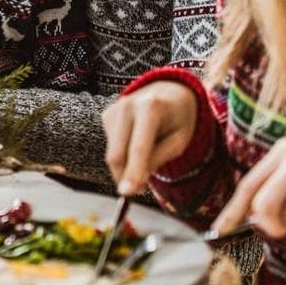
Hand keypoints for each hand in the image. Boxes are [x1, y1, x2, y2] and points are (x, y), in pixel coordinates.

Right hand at [102, 81, 199, 195]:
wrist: (168, 91)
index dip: (133, 171)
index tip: (127, 192)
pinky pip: (112, 146)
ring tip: (148, 155)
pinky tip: (138, 141)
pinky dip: (124, 153)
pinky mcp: (106, 115)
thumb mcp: (179, 140)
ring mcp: (113, 109)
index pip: (139, 146)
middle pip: (117, 153)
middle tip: (139, 190)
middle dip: (125, 177)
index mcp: (151, 107)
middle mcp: (126, 105)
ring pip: (112, 153)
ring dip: (126, 166)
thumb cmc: (178, 119)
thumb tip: (134, 184)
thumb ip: (158, 159)